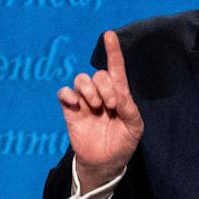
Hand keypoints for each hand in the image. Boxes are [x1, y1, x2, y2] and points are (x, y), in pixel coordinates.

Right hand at [56, 29, 143, 184]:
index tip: (109, 35)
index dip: (113, 51)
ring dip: (89, 90)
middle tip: (110, 106)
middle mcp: (101, 94)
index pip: (116, 69)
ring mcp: (85, 102)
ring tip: (95, 106)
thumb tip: (119, 94)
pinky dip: (68, 94)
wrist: (104, 163)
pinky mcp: (70, 110)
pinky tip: (75, 103)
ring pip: (81, 80)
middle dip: (105, 87)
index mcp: (119, 95)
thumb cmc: (123, 144)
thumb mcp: (134, 127)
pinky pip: (64, 93)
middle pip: (99, 74)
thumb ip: (129, 108)